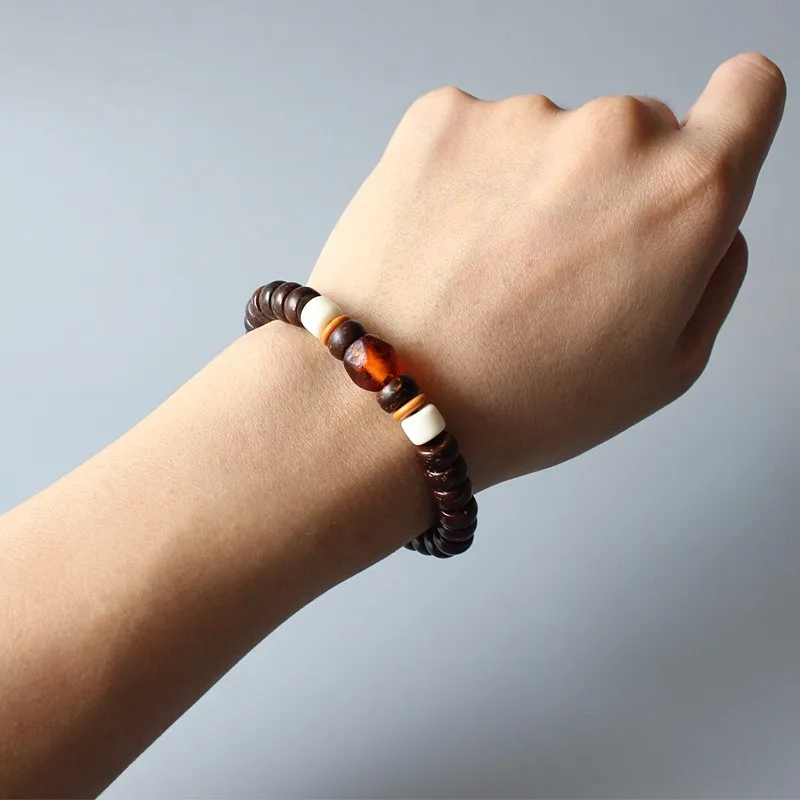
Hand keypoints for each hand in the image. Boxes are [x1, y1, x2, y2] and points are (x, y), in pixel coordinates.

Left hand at [308, 53, 784, 488]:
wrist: (383, 403)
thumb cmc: (521, 404)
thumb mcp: (664, 369)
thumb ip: (713, 274)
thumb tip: (713, 223)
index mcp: (686, 194)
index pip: (748, 94)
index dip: (727, 123)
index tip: (699, 150)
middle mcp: (611, 135)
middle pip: (636, 130)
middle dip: (609, 188)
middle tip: (556, 269)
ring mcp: (519, 118)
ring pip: (548, 137)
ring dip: (528, 187)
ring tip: (486, 272)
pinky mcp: (442, 118)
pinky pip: (478, 136)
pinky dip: (467, 179)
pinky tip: (446, 246)